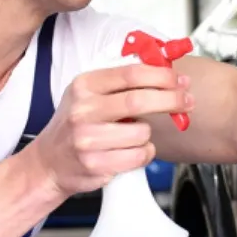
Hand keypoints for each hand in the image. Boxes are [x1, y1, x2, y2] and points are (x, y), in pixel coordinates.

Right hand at [22, 62, 193, 198]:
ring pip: (142, 133)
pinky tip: (129, 151)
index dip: (162, 76)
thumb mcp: (89, 95)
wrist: (49, 162)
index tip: (180, 80)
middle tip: (187, 102)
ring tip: (132, 136)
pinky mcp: (95, 164)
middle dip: (171, 100)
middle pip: (140, 101)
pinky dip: (143, 153)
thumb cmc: (75, 126)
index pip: (131, 74)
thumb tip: (165, 72)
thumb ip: (121, 83)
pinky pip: (139, 156)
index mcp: (85, 86)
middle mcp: (83, 110)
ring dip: (147, 135)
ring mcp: (88, 138)